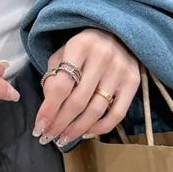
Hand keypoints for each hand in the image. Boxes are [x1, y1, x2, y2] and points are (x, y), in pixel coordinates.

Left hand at [33, 30, 139, 145]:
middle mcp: (102, 57)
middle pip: (78, 101)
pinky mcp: (133, 81)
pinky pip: (117, 113)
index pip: (62, 85)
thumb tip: (49, 108)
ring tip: (62, 139)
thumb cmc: (83, 47)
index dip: (49, 109)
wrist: (117, 33)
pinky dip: (100, 128)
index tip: (38, 126)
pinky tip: (86, 133)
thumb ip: (53, 76)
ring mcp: (120, 70)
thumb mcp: (62, 53)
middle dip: (60, 123)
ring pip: (96, 110)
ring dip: (77, 129)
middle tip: (47, 137)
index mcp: (80, 46)